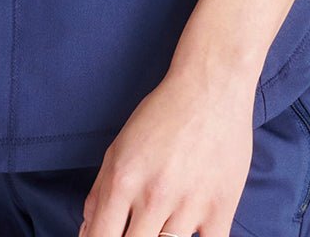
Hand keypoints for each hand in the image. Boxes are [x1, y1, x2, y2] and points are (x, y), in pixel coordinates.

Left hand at [79, 64, 254, 236]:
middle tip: (137, 227)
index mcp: (123, 181)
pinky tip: (188, 229)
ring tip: (162, 220)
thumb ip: (99, 194)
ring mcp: (189, 206)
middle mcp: (154, 197)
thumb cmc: (163, 114)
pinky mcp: (221, 209)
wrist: (211, 87)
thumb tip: (88, 232)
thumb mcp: (118, 147)